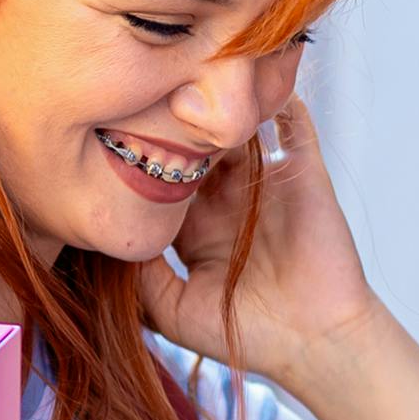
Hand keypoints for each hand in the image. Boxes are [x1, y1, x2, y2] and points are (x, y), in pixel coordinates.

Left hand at [136, 98, 382, 394]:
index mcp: (195, 225)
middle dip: (172, 119)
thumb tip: (100, 235)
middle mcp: (228, 196)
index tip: (110, 128)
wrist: (318, 342)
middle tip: (146, 91)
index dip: (138, 153)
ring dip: (216, 104)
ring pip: (236, 125)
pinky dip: (275, 98)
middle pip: (194, 141)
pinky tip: (251, 78)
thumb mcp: (172, 311)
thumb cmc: (247, 334)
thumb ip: (137, 276)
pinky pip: (292, 123)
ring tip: (190, 77)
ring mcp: (265, 180)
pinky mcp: (303, 171)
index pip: (159, 175)